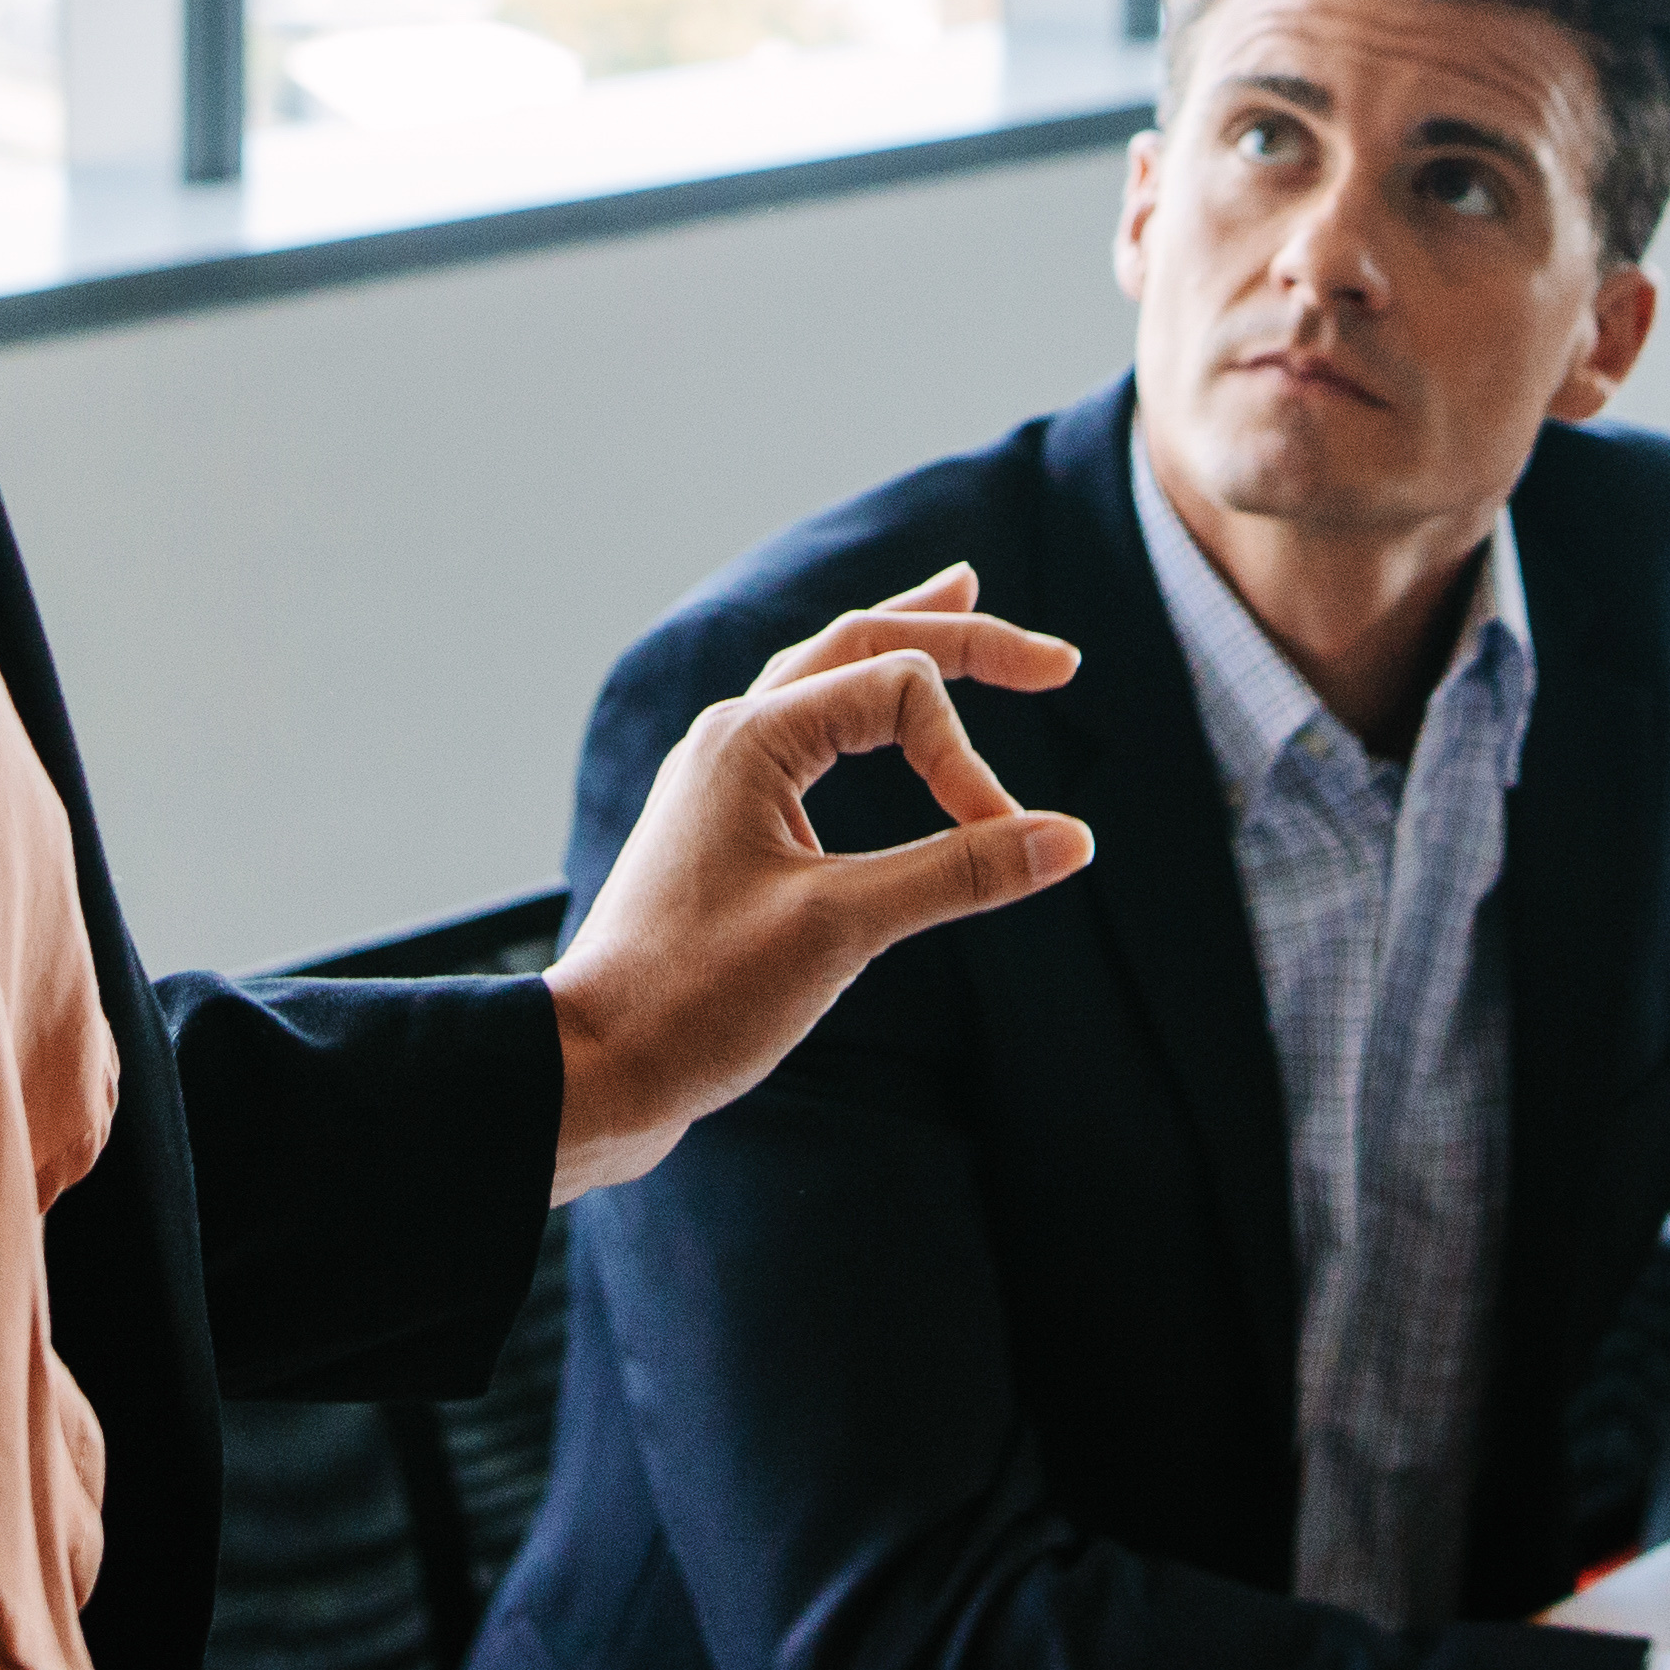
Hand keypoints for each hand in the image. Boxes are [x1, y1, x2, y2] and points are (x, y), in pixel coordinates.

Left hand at [544, 573, 1090, 1199]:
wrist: (597, 1070)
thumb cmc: (698, 998)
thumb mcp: (842, 930)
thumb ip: (958, 873)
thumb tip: (1071, 840)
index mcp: (750, 737)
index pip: (899, 691)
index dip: (967, 761)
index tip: (1000, 844)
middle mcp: (733, 737)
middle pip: (860, 644)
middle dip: (960, 641)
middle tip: (1055, 662)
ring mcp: (724, 780)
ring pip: (827, 677)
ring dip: (903, 646)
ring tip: (963, 600)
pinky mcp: (727, 829)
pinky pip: (808, 735)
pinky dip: (864, 710)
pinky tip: (881, 722)